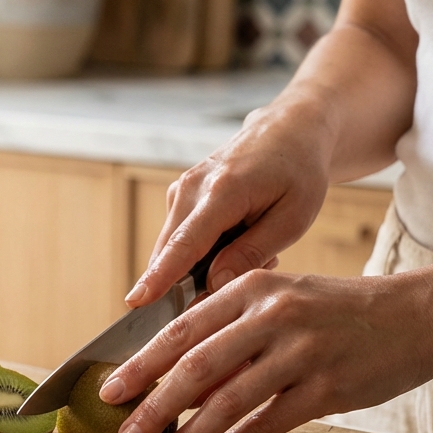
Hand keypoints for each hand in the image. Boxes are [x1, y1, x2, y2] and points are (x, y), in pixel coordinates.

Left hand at [101, 269, 432, 432]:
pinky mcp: (327, 388)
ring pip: (227, 402)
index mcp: (252, 287)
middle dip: (153, 407)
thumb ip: (232, 325)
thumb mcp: (281, 296)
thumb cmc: (338, 310)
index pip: (181, 330)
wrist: (417, 315)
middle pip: (195, 367)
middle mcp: (272, 315)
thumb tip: (177, 371)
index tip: (110, 391)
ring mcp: (301, 352)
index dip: (142, 365)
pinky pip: (267, 423)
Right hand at [126, 101, 334, 307]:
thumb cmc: (297, 173)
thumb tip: (214, 284)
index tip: (135, 301)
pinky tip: (239, 236)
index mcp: (223, 191)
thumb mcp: (292, 219)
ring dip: (208, 263)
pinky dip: (206, 250)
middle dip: (198, 281)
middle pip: (172, 252)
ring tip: (255, 244)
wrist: (288, 132)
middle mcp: (191, 187)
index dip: (160, 277)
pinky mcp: (179, 195)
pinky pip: (182, 239)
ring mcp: (180, 189)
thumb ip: (251, 253)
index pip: (184, 243)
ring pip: (176, 249)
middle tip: (254, 266)